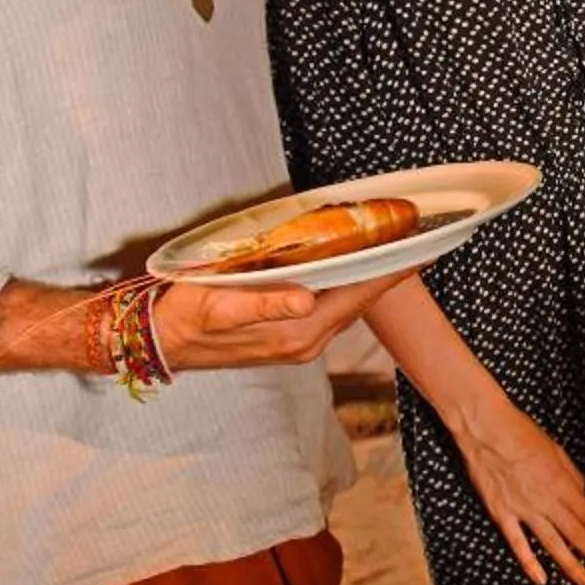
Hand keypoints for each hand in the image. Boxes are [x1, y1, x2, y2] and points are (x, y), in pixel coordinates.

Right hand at [152, 264, 416, 370]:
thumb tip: (304, 299)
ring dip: (367, 280)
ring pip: (345, 306)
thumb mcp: (221, 305)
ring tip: (390, 250)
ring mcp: (298, 343)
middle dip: (386, 273)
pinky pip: (329, 310)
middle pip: (358, 302)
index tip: (421, 252)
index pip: (357, 298)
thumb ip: (265, 304)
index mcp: (296, 334)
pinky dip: (345, 288)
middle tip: (414, 241)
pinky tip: (348, 270)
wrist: (162, 342)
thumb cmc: (187, 318)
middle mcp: (305, 342)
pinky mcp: (288, 338)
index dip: (390, 274)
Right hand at [441, 393, 584, 584]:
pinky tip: (542, 580)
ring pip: (552, 544)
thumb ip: (572, 475)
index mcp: (561, 482)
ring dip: (572, 565)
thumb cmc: (522, 433)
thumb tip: (583, 495)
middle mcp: (546, 499)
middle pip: (576, 533)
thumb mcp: (556, 449)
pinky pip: (518, 543)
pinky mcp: (501, 513)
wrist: (486, 428)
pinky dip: (530, 563)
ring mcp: (523, 509)